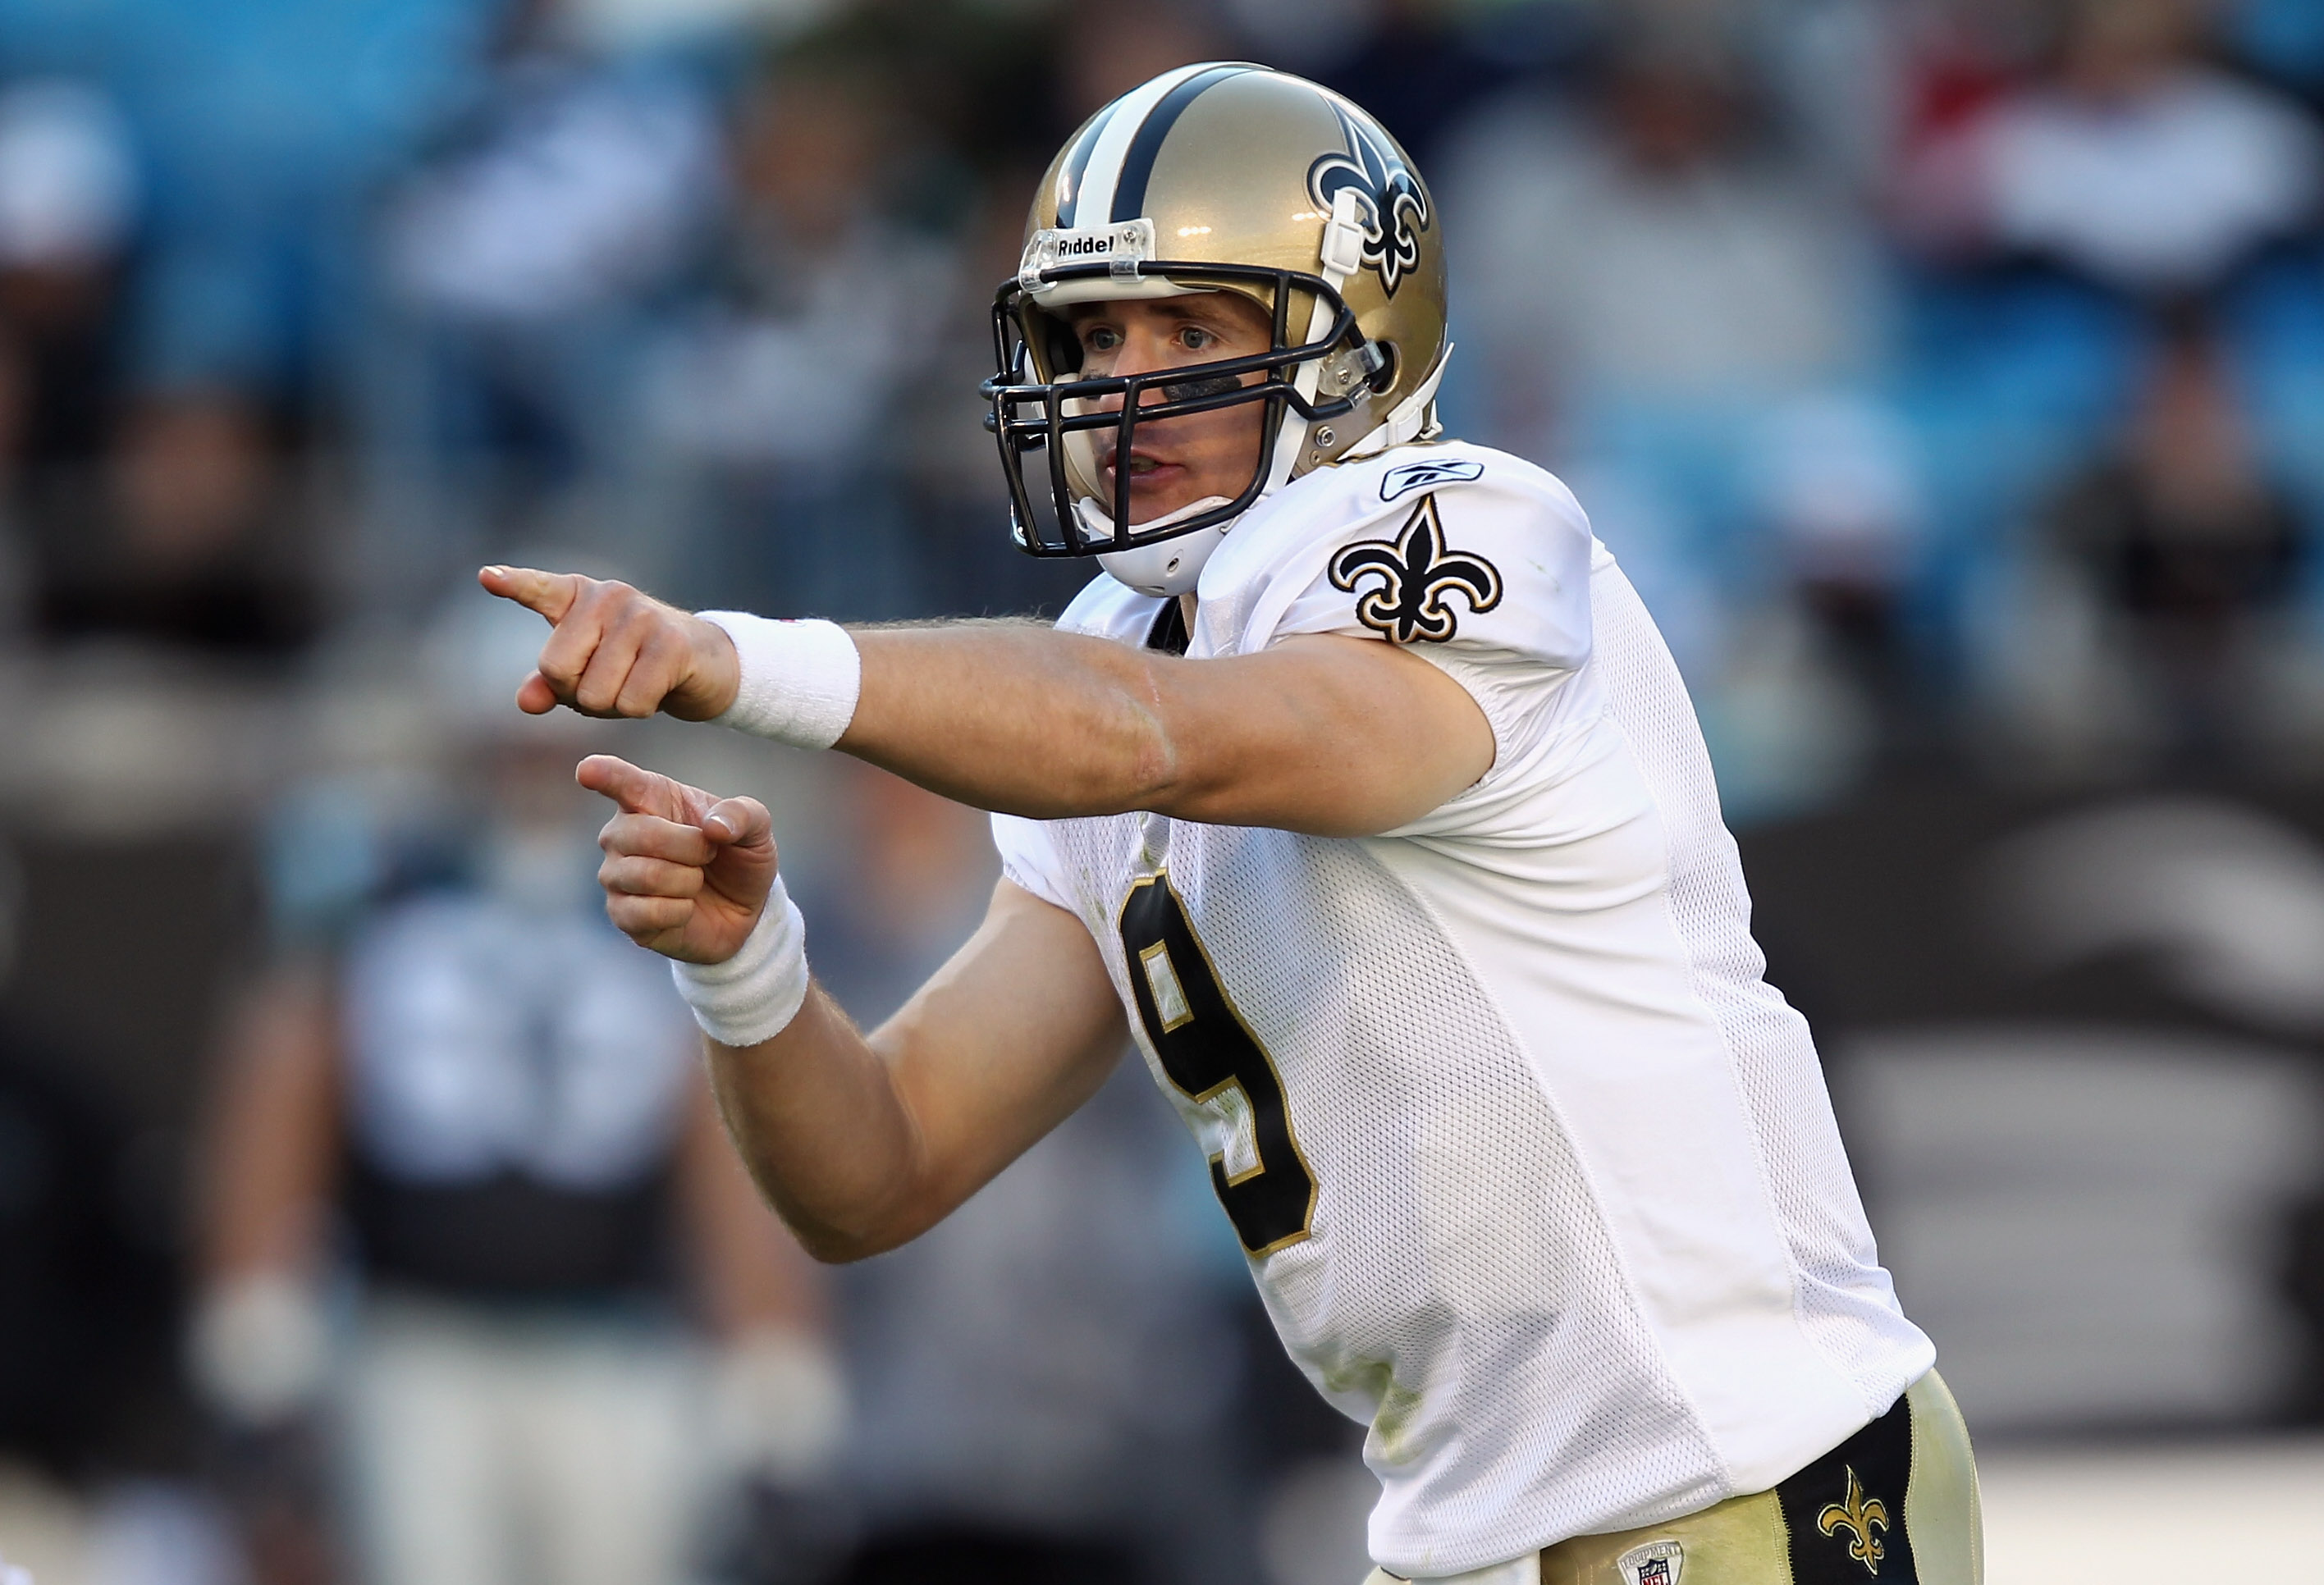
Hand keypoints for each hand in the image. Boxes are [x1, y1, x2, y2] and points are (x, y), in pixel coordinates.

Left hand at [480, 565, 741, 720]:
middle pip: (556, 669)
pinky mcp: (670, 644)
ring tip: (634, 685)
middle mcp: (608, 596)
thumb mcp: (587, 671)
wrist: (705, 663)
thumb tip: (525, 702)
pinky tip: (657, 690)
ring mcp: (641, 616)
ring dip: (612, 706)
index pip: (539, 589)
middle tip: (607, 683)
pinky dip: (639, 710)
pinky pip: (631, 702)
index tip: (487, 577)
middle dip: (576, 693)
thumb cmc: (635, 664)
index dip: (514, 584)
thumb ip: (551, 683)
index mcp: (579, 596)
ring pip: (594, 693)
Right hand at [581, 755, 776, 963]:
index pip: (620, 781)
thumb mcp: (756, 829)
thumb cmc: (738, 856)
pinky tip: (685, 908)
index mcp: (651, 798)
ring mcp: (616, 875)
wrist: (744, 910)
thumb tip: (714, 828)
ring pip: (644, 875)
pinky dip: (679, 912)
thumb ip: (743, 815)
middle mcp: (622, 833)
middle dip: (690, 848)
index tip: (588, 770)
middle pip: (639, 833)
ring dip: (688, 881)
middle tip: (708, 854)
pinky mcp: (621, 914)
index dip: (604, 775)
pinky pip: (644, 912)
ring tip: (696, 881)